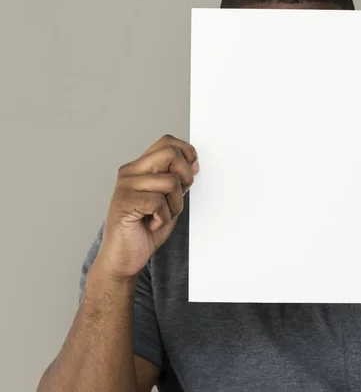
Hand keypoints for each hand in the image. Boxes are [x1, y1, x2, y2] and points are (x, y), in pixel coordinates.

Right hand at [96, 135, 198, 279]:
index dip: (187, 153)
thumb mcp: (168, 200)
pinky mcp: (124, 202)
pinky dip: (163, 218)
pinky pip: (159, 202)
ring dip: (174, 206)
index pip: (167, 142)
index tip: (194, 171)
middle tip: (176, 198)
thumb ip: (177, 181)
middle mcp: (130, 172)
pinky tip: (151, 224)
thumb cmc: (145, 230)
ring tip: (160, 217)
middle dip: (185, 177)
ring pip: (170, 182)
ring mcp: (125, 186)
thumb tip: (194, 163)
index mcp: (140, 167)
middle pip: (171, 154)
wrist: (124, 259)